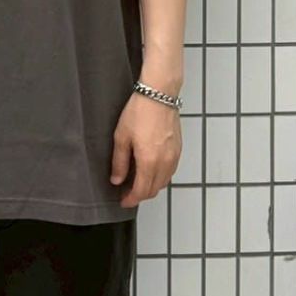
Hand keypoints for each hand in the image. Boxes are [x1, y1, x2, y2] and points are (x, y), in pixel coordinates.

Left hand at [109, 90, 181, 207]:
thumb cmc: (139, 112)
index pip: (141, 191)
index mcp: (149, 162)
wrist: (159, 94)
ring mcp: (174, 156)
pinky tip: (151, 170)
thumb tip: (117, 180)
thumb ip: (119, 162)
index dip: (131, 200)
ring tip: (138, 182)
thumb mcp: (121, 136)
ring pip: (164, 182)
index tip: (123, 201)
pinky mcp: (179, 149)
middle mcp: (164, 163)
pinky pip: (170, 171)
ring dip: (151, 186)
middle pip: (154, 190)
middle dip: (140, 195)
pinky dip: (161, 176)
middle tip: (128, 193)